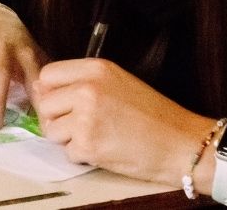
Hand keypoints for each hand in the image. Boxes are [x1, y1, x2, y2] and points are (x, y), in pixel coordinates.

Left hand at [34, 58, 212, 183]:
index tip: (62, 104)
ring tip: (97, 137)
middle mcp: (87, 89)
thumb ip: (84, 82)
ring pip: (51, 130)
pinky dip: (82, 156)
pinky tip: (105, 149)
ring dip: (68, 139)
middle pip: (45, 104)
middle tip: (83, 125)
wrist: (182, 144)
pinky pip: (67, 152)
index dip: (51, 93)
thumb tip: (44, 91)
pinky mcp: (87, 145)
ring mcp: (86, 117)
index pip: (47, 76)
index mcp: (96, 69)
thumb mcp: (120, 83)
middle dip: (58, 119)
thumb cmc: (155, 116)